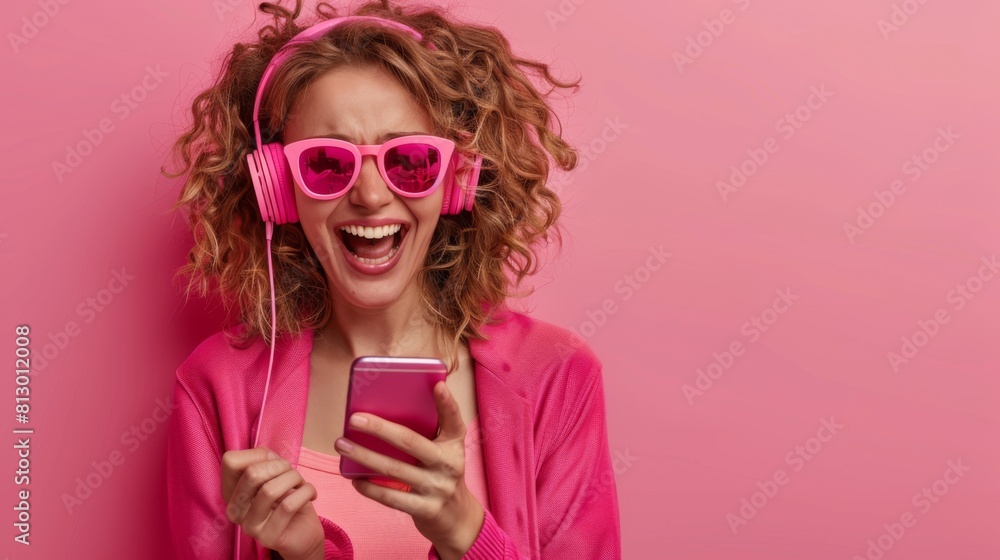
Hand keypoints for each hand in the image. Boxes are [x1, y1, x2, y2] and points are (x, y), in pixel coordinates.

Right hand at [221, 446, 324, 559]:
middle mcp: (234, 510)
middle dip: (280, 466)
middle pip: (251, 473)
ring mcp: (249, 526)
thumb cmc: (287, 498)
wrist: (303, 531)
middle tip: (293, 473)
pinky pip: (288, 506)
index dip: (258, 455)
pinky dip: (305, 492)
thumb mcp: (274, 473)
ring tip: (302, 484)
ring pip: (270, 490)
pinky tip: (310, 494)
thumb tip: (264, 455)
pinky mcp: (268, 538)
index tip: (275, 463)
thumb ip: (265, 459)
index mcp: (231, 492)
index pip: (231, 461)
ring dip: (294, 479)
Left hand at [335, 381, 485, 558]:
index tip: (437, 385)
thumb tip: (392, 407)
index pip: (453, 420)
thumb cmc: (442, 474)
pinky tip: (354, 478)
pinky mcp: (426, 509)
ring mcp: (437, 488)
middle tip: (354, 418)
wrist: (457, 518)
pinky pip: (392, 497)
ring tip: (342, 444)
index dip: (447, 403)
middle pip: (411, 442)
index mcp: (454, 444)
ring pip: (394, 469)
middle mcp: (449, 464)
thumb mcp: (445, 451)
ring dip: (364, 456)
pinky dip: (370, 488)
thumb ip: (429, 432)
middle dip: (380, 429)